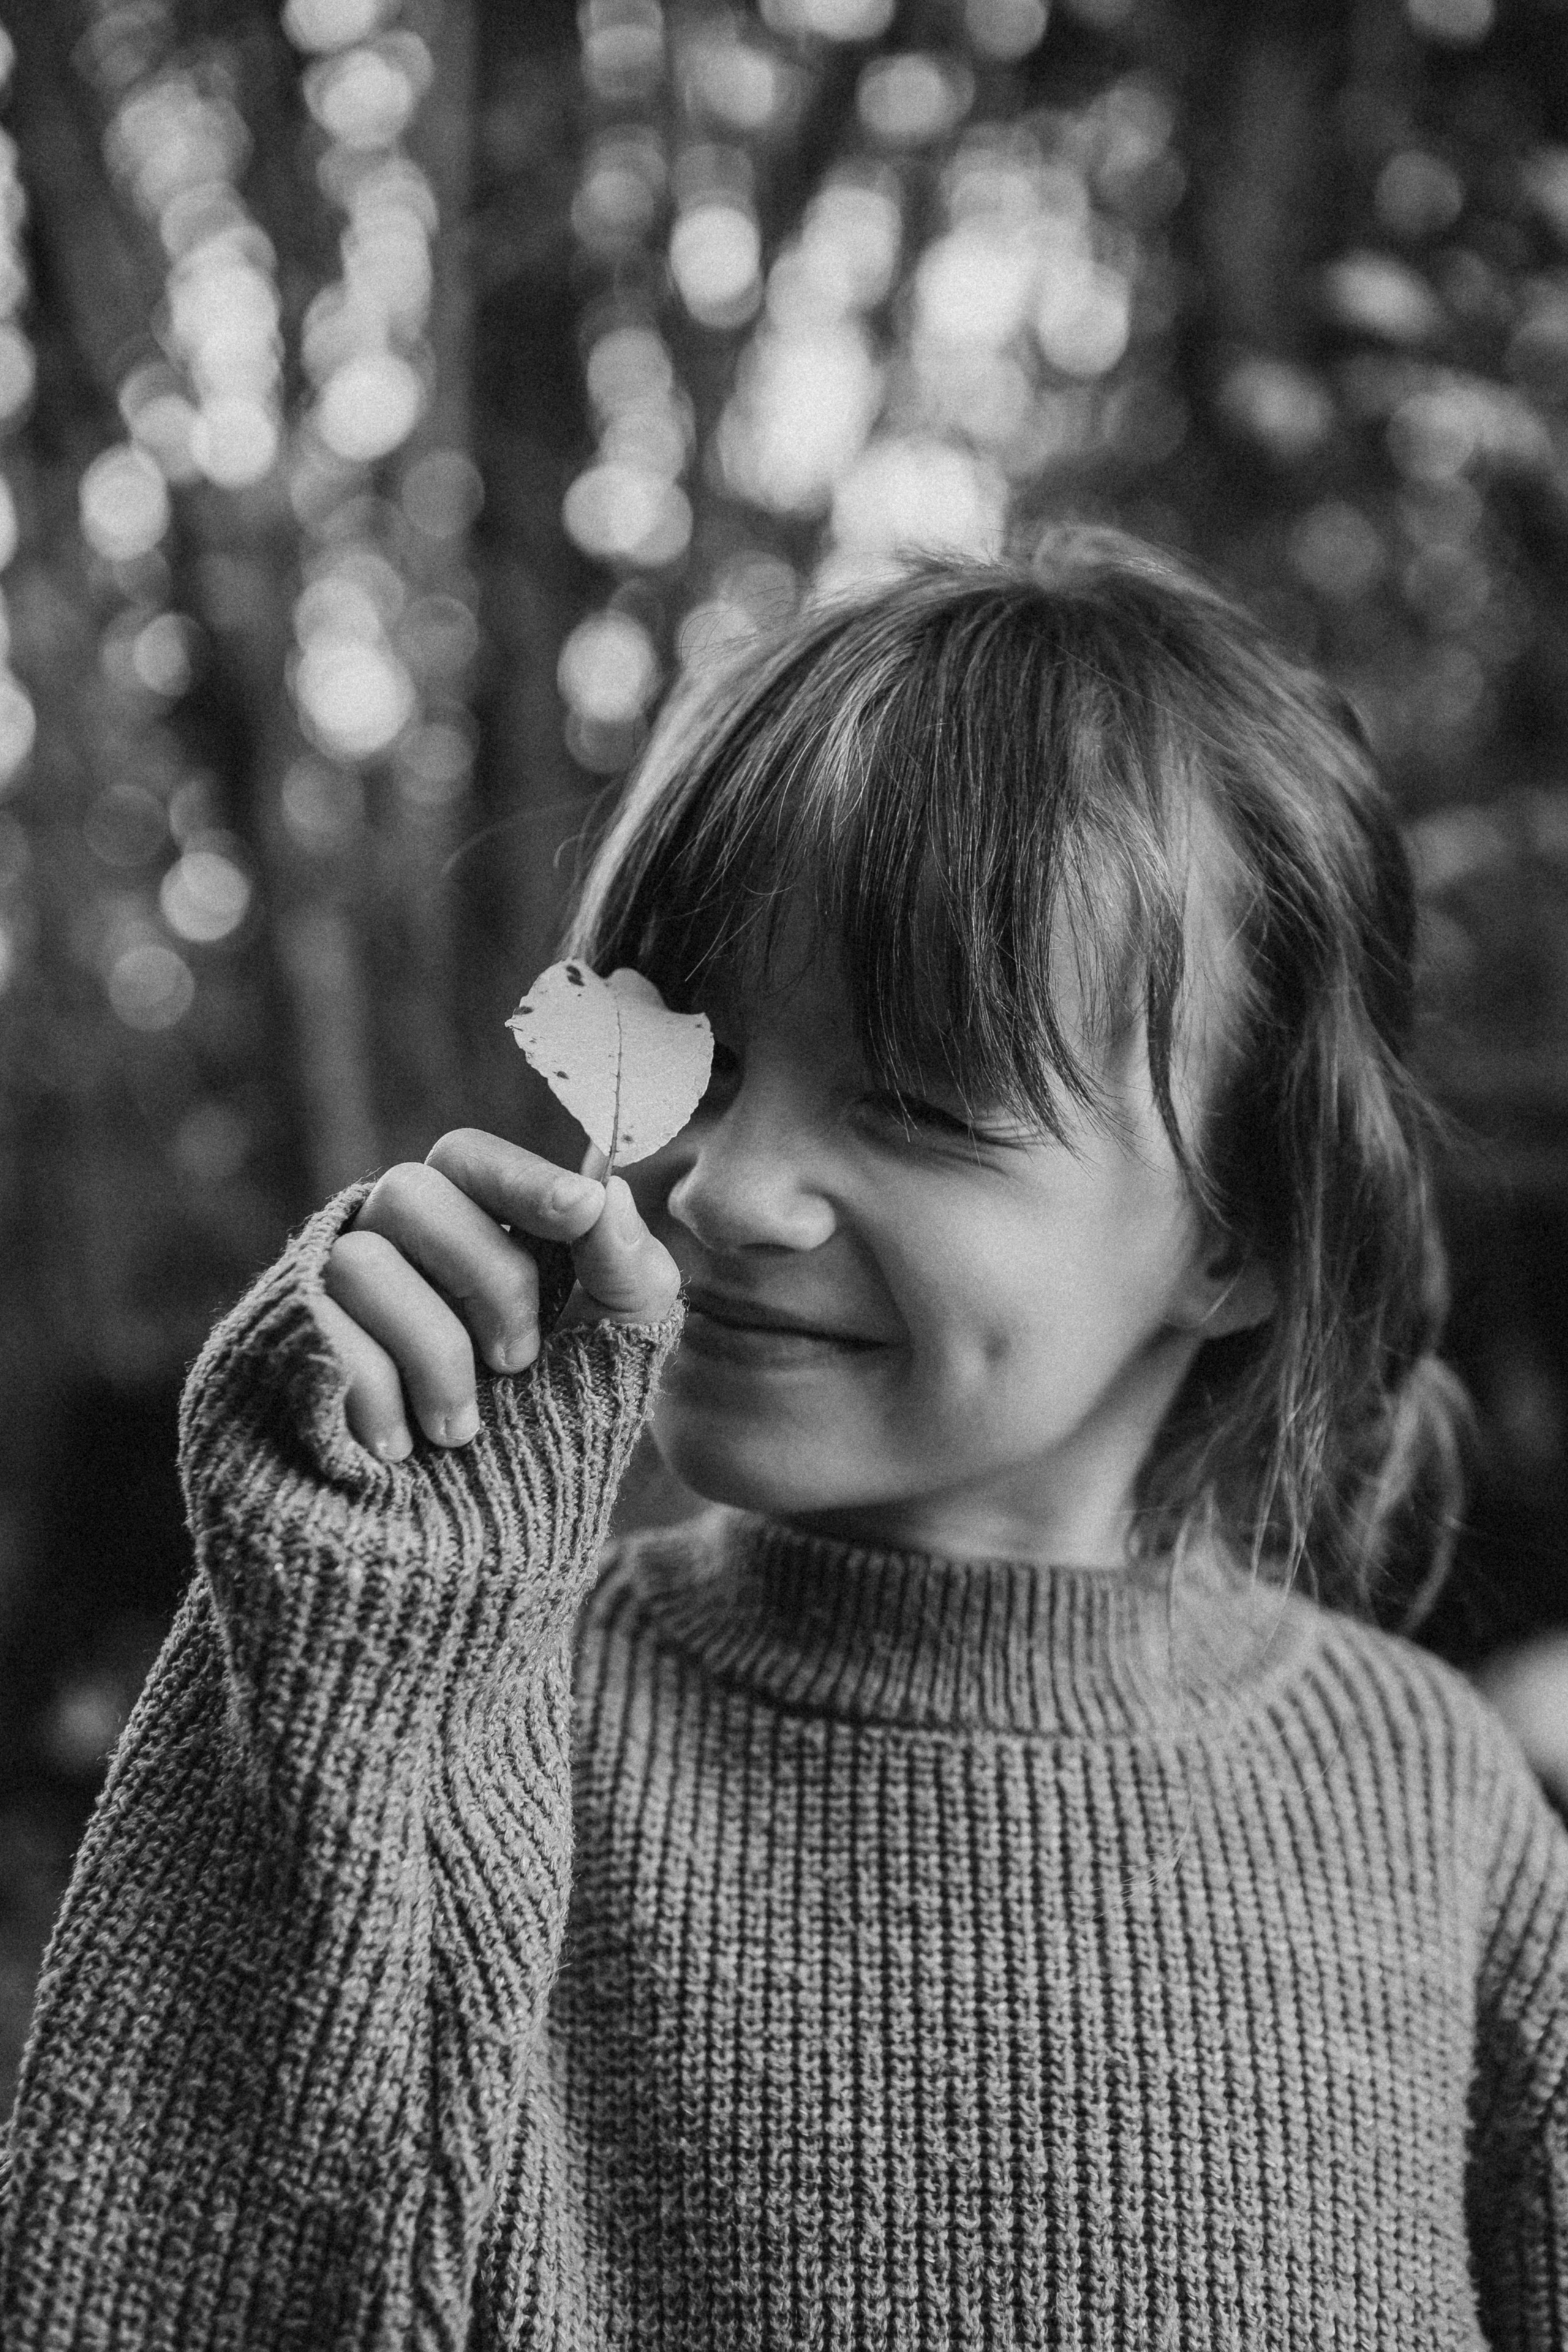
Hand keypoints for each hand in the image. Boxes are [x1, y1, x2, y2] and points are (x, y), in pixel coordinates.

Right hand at [314, 1129, 680, 1460]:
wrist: (473, 1544)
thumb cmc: (549, 1426)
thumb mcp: (616, 1349)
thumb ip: (628, 1271)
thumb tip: (609, 1193)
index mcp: (460, 1230)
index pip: (468, 1159)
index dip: (521, 1176)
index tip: (582, 1208)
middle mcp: (383, 1247)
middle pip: (409, 1192)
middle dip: (485, 1274)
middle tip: (519, 1360)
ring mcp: (323, 1296)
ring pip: (361, 1262)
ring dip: (434, 1350)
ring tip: (461, 1430)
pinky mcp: (284, 1352)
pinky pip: (323, 1334)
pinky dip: (377, 1393)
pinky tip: (402, 1444)